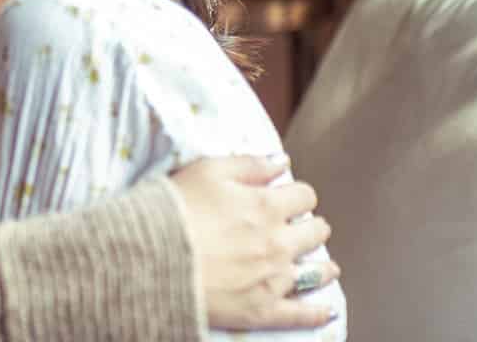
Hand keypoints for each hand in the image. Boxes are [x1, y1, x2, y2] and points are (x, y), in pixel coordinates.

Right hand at [169, 156, 340, 331]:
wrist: (150, 259)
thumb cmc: (173, 210)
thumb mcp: (206, 171)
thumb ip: (249, 164)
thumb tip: (282, 162)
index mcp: (266, 205)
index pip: (304, 195)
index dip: (297, 195)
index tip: (288, 199)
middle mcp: (278, 241)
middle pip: (315, 231)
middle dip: (310, 227)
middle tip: (301, 229)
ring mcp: (273, 278)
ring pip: (317, 271)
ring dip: (323, 266)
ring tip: (325, 267)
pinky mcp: (262, 310)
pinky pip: (301, 314)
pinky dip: (317, 313)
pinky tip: (326, 311)